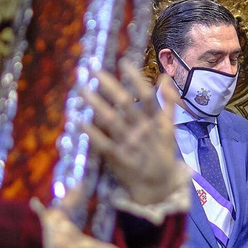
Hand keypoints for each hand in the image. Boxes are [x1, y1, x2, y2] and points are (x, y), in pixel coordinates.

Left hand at [83, 64, 188, 205]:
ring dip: (95, 103)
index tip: (123, 62)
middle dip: (109, 85)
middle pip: (125, 103)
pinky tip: (77, 119)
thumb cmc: (162, 152)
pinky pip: (101, 142)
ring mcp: (129, 144)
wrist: (159, 185)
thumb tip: (165, 77)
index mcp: (156, 121)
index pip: (148, 96)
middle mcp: (142, 130)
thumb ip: (169, 102)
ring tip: (81, 89)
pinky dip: (89, 131)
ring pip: (110, 120)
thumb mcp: (170, 127)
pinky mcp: (117, 158)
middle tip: (93, 70)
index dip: (136, 78)